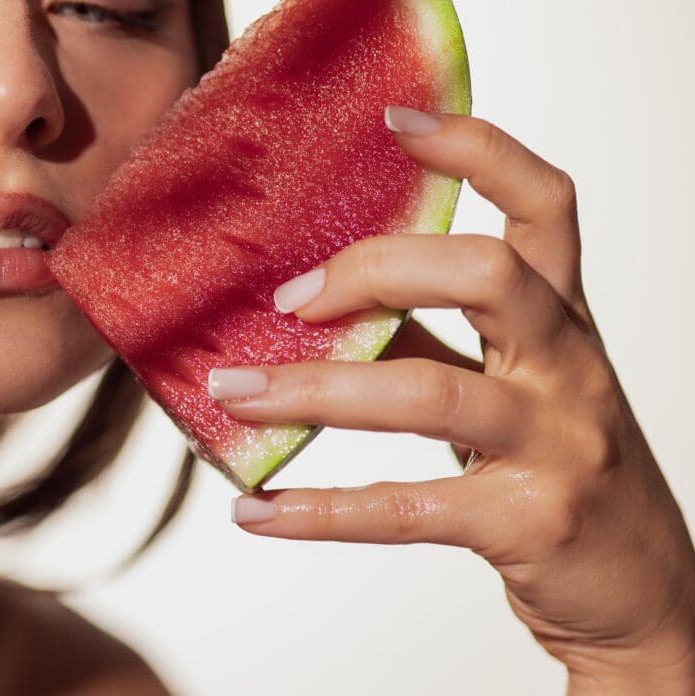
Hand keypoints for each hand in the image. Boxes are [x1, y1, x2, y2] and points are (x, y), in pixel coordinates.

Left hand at [208, 108, 694, 694]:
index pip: (544, 206)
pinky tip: (257, 510)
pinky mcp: (528, 523)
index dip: (477, 150)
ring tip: (233, 395)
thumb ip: (432, 342)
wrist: (643, 589)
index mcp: (562, 320)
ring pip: (429, 392)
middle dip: (375, 269)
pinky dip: (320, 510)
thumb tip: (323, 313)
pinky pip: (408, 507)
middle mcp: (568, 368)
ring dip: (314, 391)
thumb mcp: (513, 386)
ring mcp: (556, 445)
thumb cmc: (563, 468)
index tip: (395, 123)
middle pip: (489, 274)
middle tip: (288, 300)